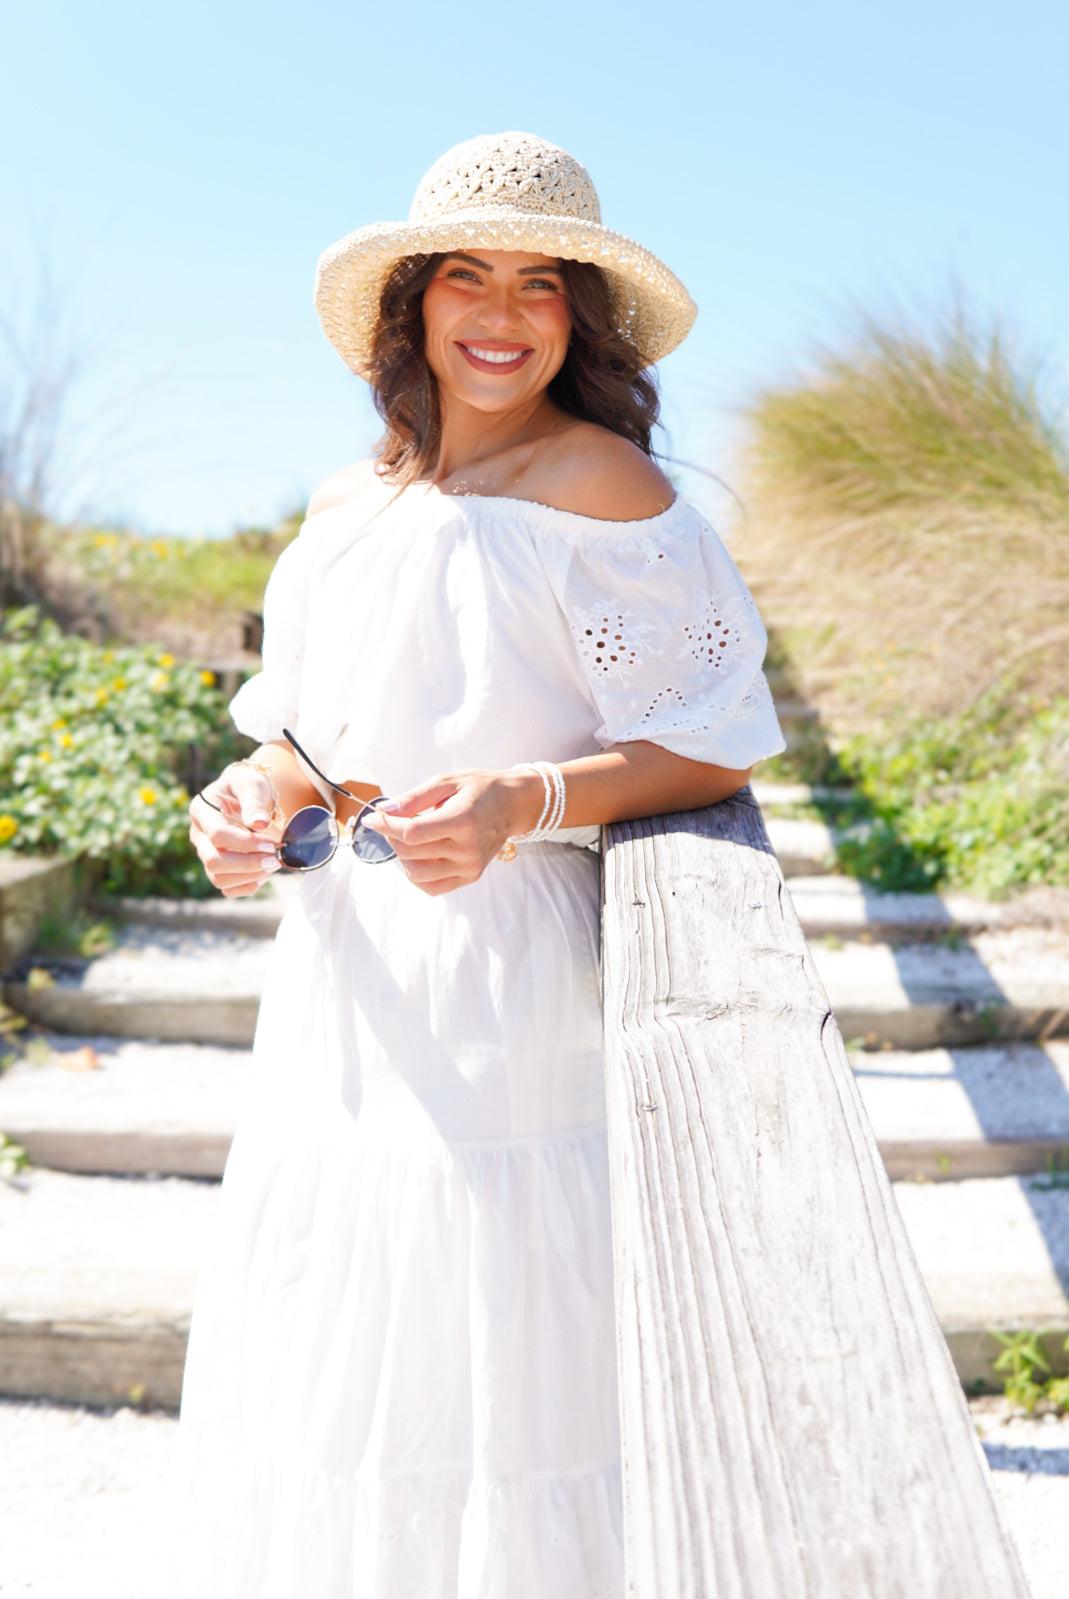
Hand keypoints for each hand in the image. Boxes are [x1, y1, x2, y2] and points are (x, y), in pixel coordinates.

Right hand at [188, 764, 282, 896]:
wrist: (246, 795)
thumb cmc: (246, 785)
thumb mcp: (251, 783)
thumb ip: (254, 801)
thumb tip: (260, 824)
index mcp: (201, 810)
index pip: (217, 835)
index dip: (246, 843)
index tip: (272, 844)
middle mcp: (198, 835)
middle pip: (213, 861)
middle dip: (248, 863)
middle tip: (275, 859)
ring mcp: (205, 853)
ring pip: (218, 878)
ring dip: (249, 876)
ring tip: (273, 865)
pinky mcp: (217, 867)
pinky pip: (227, 888)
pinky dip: (247, 886)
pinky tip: (265, 874)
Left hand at [362, 767, 542, 896]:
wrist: (513, 805)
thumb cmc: (480, 789)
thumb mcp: (447, 782)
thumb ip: (414, 798)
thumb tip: (383, 811)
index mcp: (463, 821)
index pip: (411, 833)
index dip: (386, 826)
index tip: (373, 818)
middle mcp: (467, 848)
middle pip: (410, 852)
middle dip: (392, 836)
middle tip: (392, 821)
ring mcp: (469, 867)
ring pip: (416, 873)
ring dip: (402, 856)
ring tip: (408, 838)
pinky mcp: (470, 876)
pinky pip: (432, 887)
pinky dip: (417, 874)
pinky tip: (419, 855)